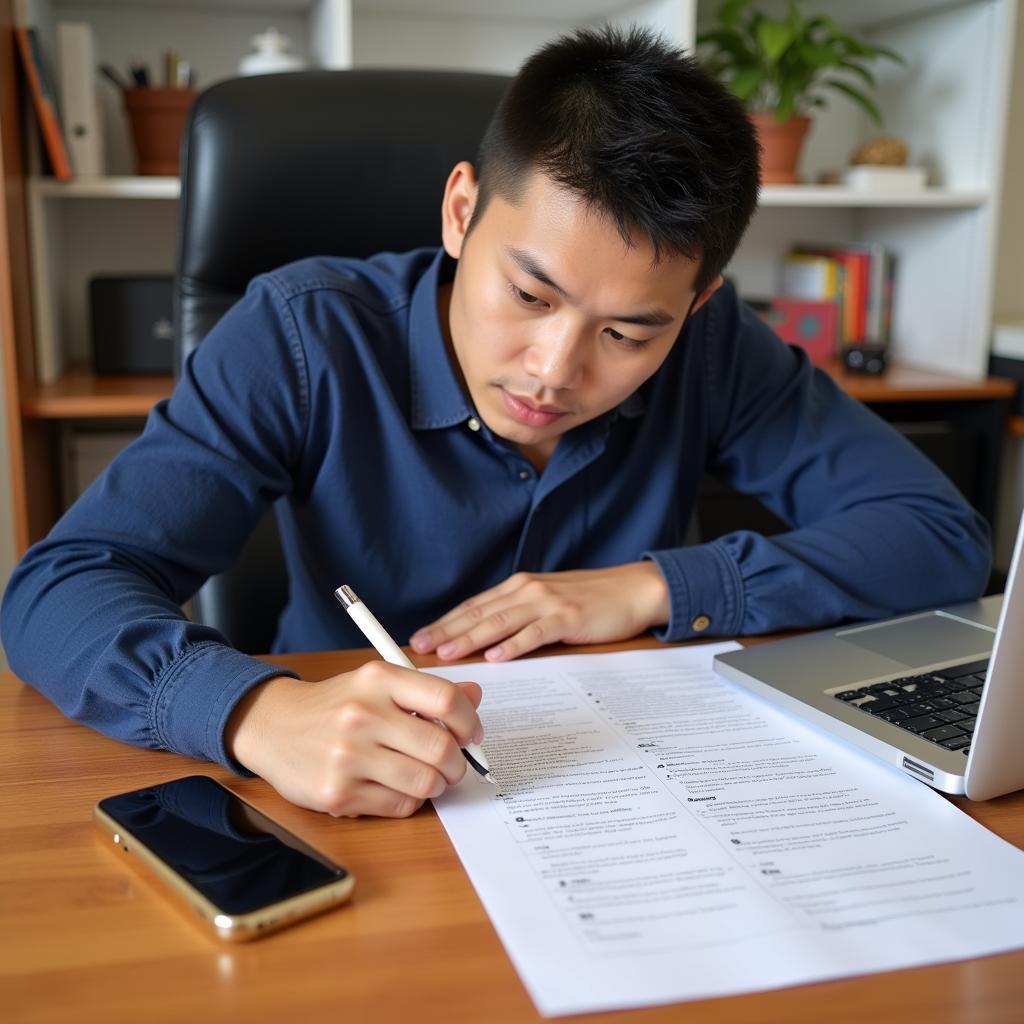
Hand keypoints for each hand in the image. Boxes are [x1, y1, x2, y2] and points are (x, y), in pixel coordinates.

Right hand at [225, 662, 482, 817]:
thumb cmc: (335, 704)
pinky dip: (409, 801)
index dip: (469, 721)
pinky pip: (399, 806)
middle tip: (453, 764)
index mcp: (377, 679)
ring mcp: (348, 757)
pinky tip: (397, 787)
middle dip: (457, 763)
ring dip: (437, 785)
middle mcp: (362, 715)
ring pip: (425, 783)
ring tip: (428, 777)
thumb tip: (476, 696)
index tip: (472, 734)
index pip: (444, 699)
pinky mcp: (337, 793)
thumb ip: (426, 691)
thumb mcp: (377, 684)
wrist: (271, 726)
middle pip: (440, 747)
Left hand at [410, 561, 669, 661]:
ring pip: (500, 622)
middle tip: (419, 648)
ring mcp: (547, 602)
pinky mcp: (568, 617)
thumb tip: (486, 640)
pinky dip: (514, 645)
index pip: (473, 606)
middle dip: (447, 631)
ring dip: (470, 638)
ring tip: (446, 654)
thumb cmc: (590, 600)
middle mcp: (527, 590)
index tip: (419, 638)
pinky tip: (496, 657)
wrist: (632, 590)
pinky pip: (535, 633)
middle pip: (479, 613)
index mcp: (519, 586)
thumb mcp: (547, 602)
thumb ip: (519, 615)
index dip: (445, 622)